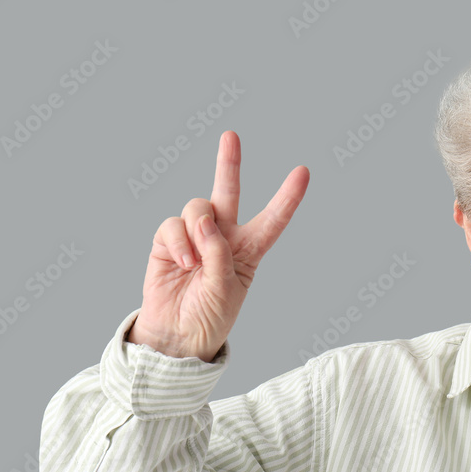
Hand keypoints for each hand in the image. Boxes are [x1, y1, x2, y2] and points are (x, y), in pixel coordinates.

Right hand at [127, 130, 308, 361]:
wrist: (177, 336)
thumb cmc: (210, 315)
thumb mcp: (226, 288)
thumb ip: (218, 251)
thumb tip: (201, 219)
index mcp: (249, 251)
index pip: (273, 221)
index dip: (287, 198)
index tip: (304, 172)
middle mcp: (222, 237)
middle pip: (228, 193)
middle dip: (228, 163)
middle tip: (231, 136)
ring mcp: (193, 237)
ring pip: (197, 208)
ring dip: (197, 232)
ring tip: (195, 264)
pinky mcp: (167, 242)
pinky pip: (172, 226)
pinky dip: (178, 243)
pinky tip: (182, 263)